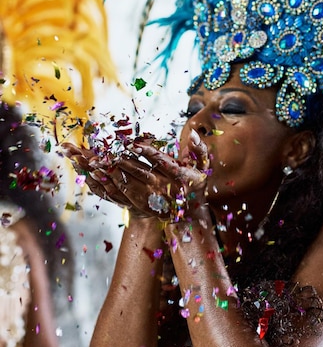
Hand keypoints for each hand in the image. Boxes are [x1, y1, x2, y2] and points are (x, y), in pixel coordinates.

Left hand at [60, 131, 208, 218]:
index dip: (145, 151)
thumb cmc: (196, 185)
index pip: (159, 160)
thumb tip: (193, 132)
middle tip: (105, 150)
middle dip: (121, 159)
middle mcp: (163, 186)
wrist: (190, 213)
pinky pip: (123, 193)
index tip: (132, 143)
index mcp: (178, 174)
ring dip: (112, 171)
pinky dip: (109, 183)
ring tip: (96, 161)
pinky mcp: (142, 205)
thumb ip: (198, 149)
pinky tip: (98, 174)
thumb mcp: (202, 166)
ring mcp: (151, 196)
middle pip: (140, 170)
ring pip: (129, 182)